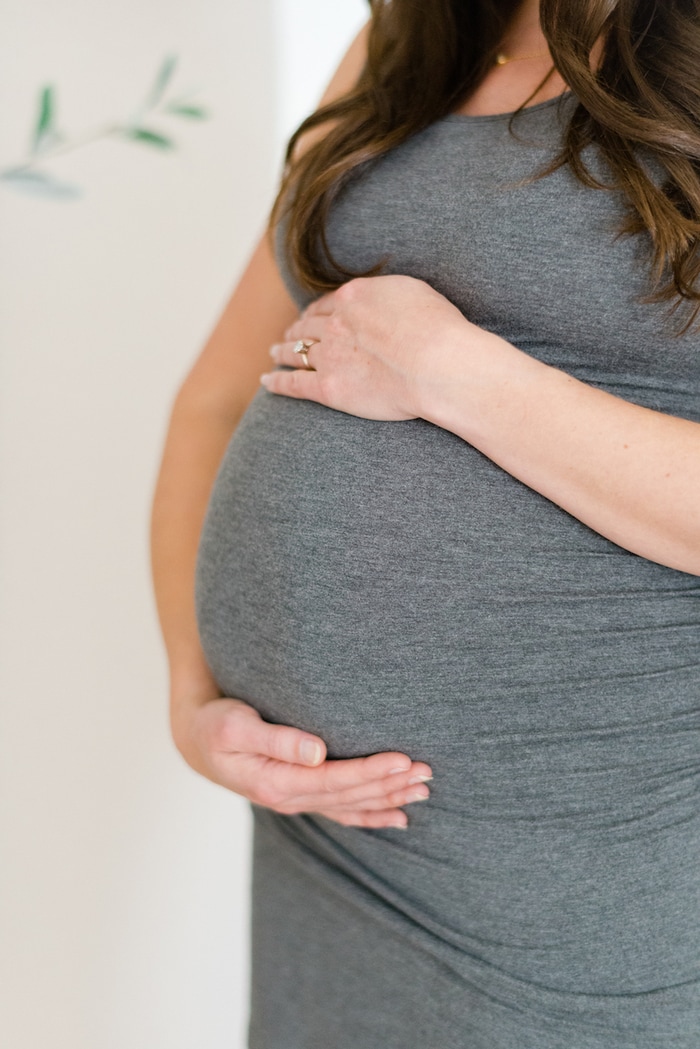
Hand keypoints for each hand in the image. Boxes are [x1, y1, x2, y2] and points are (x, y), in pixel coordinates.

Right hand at [172, 696, 431, 828]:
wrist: (196, 742)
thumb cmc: (215, 726)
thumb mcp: (236, 726)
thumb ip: (277, 739)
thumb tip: (317, 750)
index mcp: (277, 782)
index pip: (335, 781)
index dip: (371, 772)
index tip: (403, 760)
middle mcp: (290, 799)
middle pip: (351, 796)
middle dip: (390, 785)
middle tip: (426, 773)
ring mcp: (296, 801)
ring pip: (352, 806)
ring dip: (388, 798)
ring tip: (423, 790)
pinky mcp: (300, 796)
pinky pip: (342, 812)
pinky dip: (371, 815)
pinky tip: (398, 817)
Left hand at [260, 274, 475, 420]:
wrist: (436, 363)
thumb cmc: (438, 329)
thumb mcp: (415, 293)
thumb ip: (391, 295)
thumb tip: (388, 300)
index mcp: (355, 298)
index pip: (328, 303)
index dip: (318, 311)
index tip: (313, 316)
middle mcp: (336, 324)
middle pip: (307, 325)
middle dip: (297, 329)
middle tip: (290, 334)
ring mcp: (329, 356)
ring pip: (296, 351)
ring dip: (282, 352)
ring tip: (275, 354)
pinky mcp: (328, 388)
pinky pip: (294, 383)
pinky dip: (277, 382)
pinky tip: (267, 382)